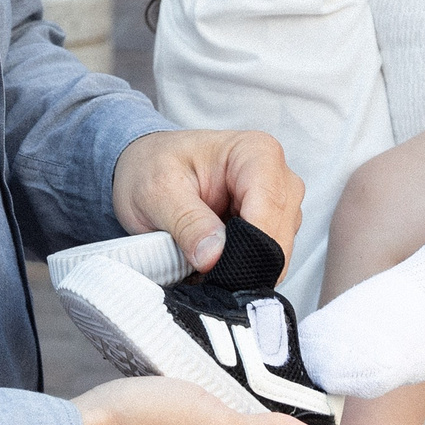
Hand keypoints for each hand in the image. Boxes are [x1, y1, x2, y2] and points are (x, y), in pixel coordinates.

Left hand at [113, 129, 303, 273]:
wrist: (146, 169)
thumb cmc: (152, 167)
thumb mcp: (157, 192)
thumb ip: (187, 223)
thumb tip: (213, 257)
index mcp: (255, 153)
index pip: (269, 207)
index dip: (246, 246)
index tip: (213, 268)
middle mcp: (277, 176)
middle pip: (279, 235)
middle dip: (242, 262)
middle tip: (200, 271)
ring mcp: (278, 205)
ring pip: (276, 254)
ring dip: (240, 269)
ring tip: (200, 262)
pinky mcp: (271, 228)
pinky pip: (267, 263)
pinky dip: (240, 272)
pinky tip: (213, 263)